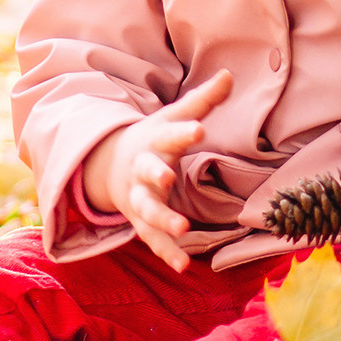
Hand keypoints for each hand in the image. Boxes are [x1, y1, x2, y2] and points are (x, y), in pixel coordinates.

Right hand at [80, 69, 231, 273]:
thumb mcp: (174, 117)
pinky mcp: (141, 222)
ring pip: (147, 210)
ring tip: (183, 229)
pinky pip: (152, 240)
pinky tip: (183, 265)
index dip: (183, 132)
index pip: (169, 134)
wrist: (112, 165)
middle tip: (166, 178)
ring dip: (163, 220)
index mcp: (154, 141)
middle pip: (147, 172)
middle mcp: (143, 171)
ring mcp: (139, 198)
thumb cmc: (154, 138)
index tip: (199, 128)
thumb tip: (229, 75)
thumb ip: (202, 101)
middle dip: (155, 175)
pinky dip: (166, 253)